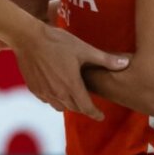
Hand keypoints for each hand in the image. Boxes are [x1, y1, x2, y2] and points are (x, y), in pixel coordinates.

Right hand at [10, 24, 128, 119]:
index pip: (87, 108)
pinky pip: (47, 100)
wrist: (27, 38)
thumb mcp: (83, 49)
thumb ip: (105, 59)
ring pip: (59, 106)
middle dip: (83, 107)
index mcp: (72, 86)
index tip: (101, 116)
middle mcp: (58, 93)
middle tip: (89, 103)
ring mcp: (44, 92)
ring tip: (72, 96)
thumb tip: (125, 64)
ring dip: (68, 104)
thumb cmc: (56, 42)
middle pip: (74, 108)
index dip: (95, 114)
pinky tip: (55, 88)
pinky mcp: (33, 88)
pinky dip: (54, 98)